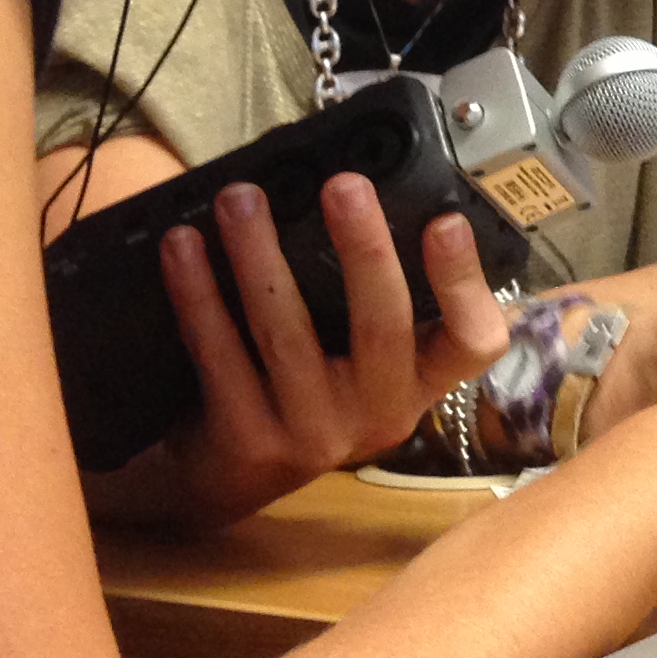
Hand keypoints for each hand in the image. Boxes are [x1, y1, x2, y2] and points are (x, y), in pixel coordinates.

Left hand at [146, 174, 511, 523]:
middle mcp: (380, 415)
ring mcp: (315, 435)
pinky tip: (183, 247)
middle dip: (364, 249)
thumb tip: (350, 193)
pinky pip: (222, 357)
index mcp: (419, 381)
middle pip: (383, 328)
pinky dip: (199, 296)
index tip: (445, 222)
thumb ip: (365, 294)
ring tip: (240, 198)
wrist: (228, 473)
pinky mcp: (249, 442)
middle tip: (343, 184)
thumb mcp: (354, 353)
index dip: (464, 284)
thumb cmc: (303, 382)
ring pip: (289, 334)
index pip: (473, 341)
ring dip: (260, 256)